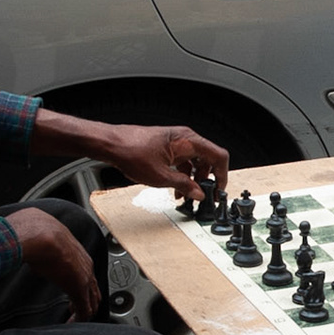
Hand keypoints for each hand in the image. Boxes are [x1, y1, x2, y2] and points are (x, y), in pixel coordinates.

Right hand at [6, 206, 101, 319]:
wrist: (39, 234)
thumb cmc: (38, 235)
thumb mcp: (44, 245)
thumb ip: (45, 254)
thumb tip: (34, 259)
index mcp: (80, 256)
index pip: (88, 278)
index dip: (81, 290)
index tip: (71, 299)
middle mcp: (87, 268)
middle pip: (94, 293)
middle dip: (85, 304)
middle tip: (74, 314)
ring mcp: (85, 279)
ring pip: (92, 303)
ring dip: (82, 314)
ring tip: (72, 320)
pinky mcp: (79, 289)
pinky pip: (84, 310)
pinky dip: (79, 319)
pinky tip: (70, 323)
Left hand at [97, 125, 229, 201]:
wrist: (111, 144)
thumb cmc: (131, 151)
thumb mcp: (161, 177)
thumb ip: (184, 185)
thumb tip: (198, 193)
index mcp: (188, 141)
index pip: (219, 156)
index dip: (222, 174)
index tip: (219, 189)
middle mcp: (184, 139)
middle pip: (208, 159)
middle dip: (207, 180)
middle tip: (204, 195)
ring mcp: (176, 142)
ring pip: (195, 162)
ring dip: (193, 179)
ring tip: (186, 195)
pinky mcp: (167, 147)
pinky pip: (183, 161)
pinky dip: (183, 175)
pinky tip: (176, 188)